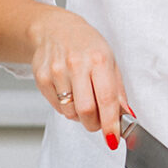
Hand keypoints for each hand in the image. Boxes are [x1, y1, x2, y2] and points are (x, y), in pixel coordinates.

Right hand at [27, 3, 129, 142]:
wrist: (55, 29)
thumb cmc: (86, 45)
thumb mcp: (109, 61)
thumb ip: (118, 91)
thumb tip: (126, 116)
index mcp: (98, 59)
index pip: (106, 99)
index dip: (110, 124)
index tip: (113, 138)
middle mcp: (76, 64)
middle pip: (86, 111)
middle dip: (94, 124)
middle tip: (98, 122)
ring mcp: (56, 71)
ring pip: (70, 112)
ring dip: (79, 116)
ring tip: (82, 99)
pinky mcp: (41, 77)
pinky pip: (56, 107)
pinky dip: (66, 108)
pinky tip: (69, 93)